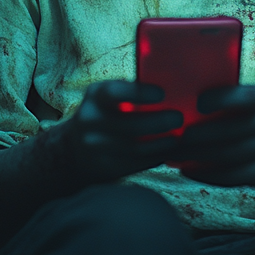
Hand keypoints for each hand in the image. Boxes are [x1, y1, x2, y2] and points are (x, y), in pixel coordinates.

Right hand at [54, 80, 181, 183]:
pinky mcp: (104, 168)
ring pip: (134, 148)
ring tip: (177, 137)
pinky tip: (167, 151)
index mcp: (95, 95)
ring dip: (160, 143)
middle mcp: (90, 121)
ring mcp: (95, 147)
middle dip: (158, 122)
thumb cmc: (105, 111)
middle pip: (129, 125)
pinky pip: (135, 164)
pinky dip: (155, 157)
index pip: (115, 93)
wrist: (75, 146)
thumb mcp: (109, 95)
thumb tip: (172, 87)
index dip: (139, 93)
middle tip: (178, 118)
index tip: (162, 94)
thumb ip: (132, 91)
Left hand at [172, 85, 254, 194]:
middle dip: (201, 136)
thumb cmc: (252, 124)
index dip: (221, 99)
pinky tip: (190, 171)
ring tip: (176, 157)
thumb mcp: (248, 107)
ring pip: (230, 155)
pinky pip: (235, 175)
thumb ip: (226, 102)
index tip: (198, 104)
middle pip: (232, 130)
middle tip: (177, 140)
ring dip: (199, 157)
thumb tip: (183, 98)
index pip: (243, 96)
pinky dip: (208, 175)